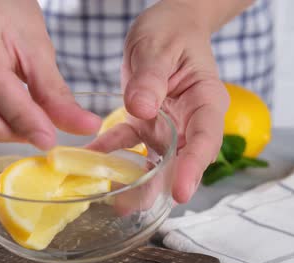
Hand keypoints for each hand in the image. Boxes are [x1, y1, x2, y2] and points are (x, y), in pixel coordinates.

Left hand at [119, 0, 230, 202]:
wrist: (166, 26)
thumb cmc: (171, 32)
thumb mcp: (159, 48)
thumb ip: (150, 78)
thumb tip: (141, 109)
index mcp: (204, 101)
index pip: (205, 139)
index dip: (193, 168)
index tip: (180, 191)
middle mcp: (189, 121)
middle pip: (180, 160)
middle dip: (159, 186)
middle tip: (133, 205)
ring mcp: (166, 126)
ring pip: (153, 161)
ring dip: (133, 180)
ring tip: (112, 200)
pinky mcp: (144, 124)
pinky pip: (125, 143)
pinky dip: (108, 153)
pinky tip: (88, 159)